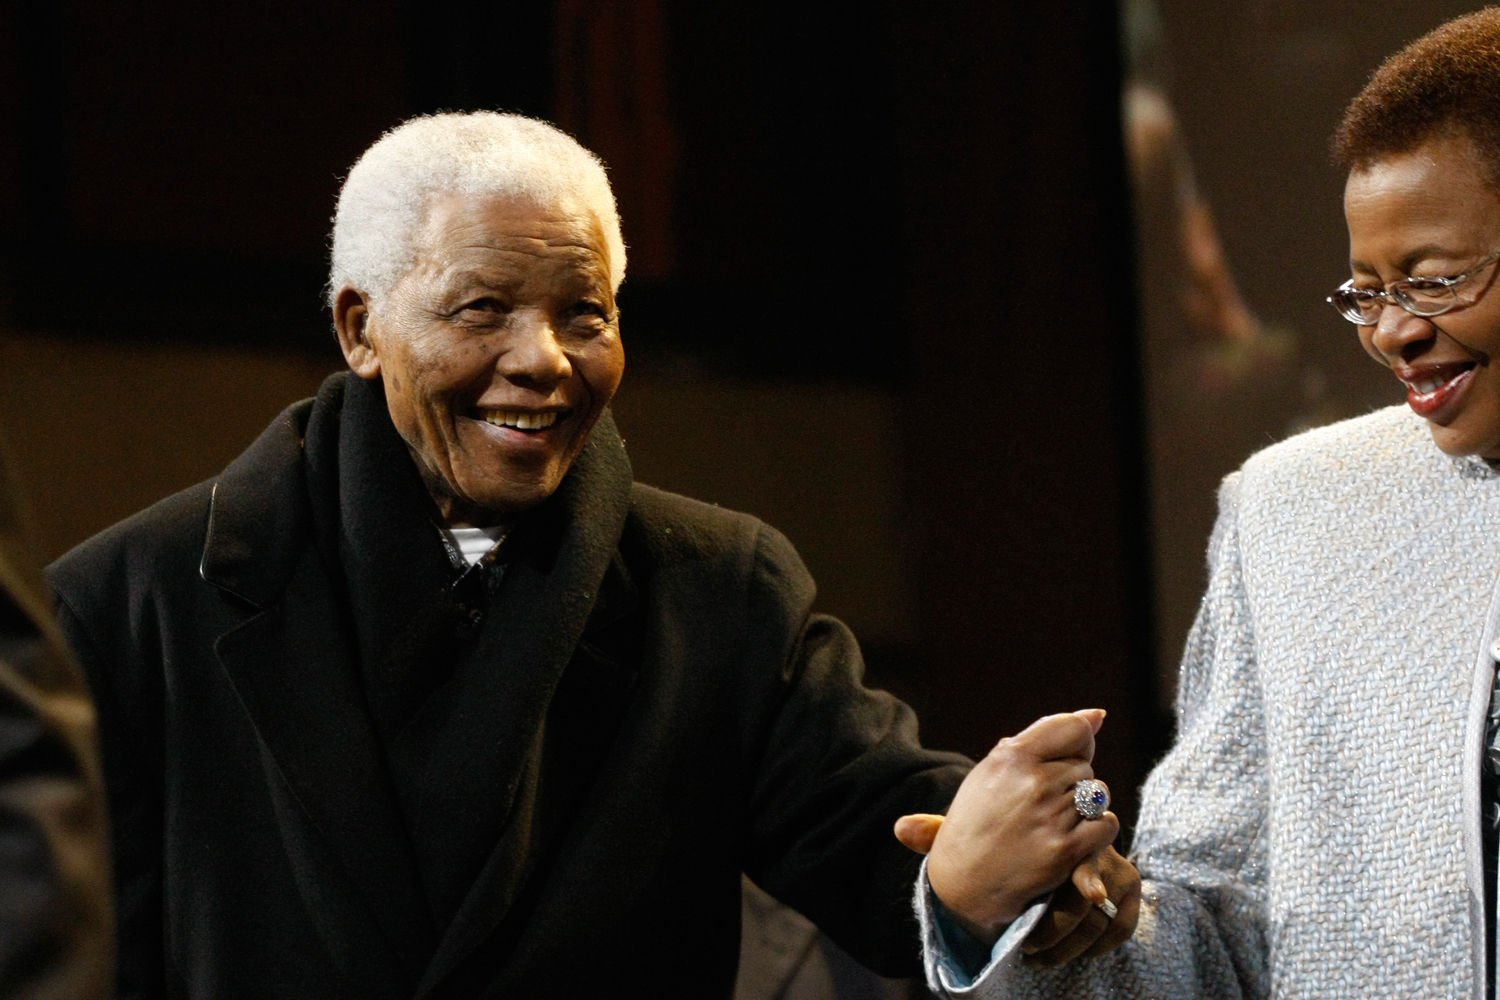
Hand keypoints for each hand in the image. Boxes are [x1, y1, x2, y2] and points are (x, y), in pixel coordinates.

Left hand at [892, 818, 1138, 962]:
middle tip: (1028, 949)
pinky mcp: (1129, 893)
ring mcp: (1116, 868)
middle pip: (1086, 893)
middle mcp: (1091, 843)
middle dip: (1058, 928)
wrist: (1055, 839)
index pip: (1070, 848)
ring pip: (1102, 917)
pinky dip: (1093, 948)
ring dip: (1069, 946)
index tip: (1068, 898)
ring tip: (1035, 956)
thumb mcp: (980, 835)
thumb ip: (944, 833)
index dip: (1075, 876)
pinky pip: (1119, 928)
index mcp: (1055, 821)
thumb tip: (899, 827)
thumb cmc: (1008, 840)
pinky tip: (1058, 956)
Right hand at [893, 710, 1119, 945]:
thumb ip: (1044, 737)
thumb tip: (1098, 715)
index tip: (1057, 764)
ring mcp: (1050, 817)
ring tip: (1052, 823)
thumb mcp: (995, 769)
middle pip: (1085, 768)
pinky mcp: (1066, 850)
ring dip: (1083, 810)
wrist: (962, 880)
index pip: (1074, 729)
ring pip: (1098, 796)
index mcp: (1011, 756)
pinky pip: (1106, 826)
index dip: (1073, 746)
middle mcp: (1032, 782)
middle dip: (1071, 784)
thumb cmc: (980, 818)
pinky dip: (1095, 834)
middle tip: (1040, 806)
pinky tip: (1070, 840)